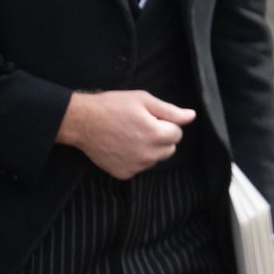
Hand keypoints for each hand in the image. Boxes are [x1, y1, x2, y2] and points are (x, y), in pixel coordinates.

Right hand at [56, 89, 195, 178]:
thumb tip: (191, 116)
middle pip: (169, 149)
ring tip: (128, 134)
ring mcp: (135, 166)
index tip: (148, 117)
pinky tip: (120, 145)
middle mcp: (148, 154)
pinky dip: (134, 158)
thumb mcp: (142, 99)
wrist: (81, 121)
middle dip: (160, 137)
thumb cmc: (111, 106)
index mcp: (155, 134)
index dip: (164, 123)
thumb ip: (170, 110)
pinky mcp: (124, 173)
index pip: (177, 134)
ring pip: (154, 159)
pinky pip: (139, 167)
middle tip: (139, 125)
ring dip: (148, 149)